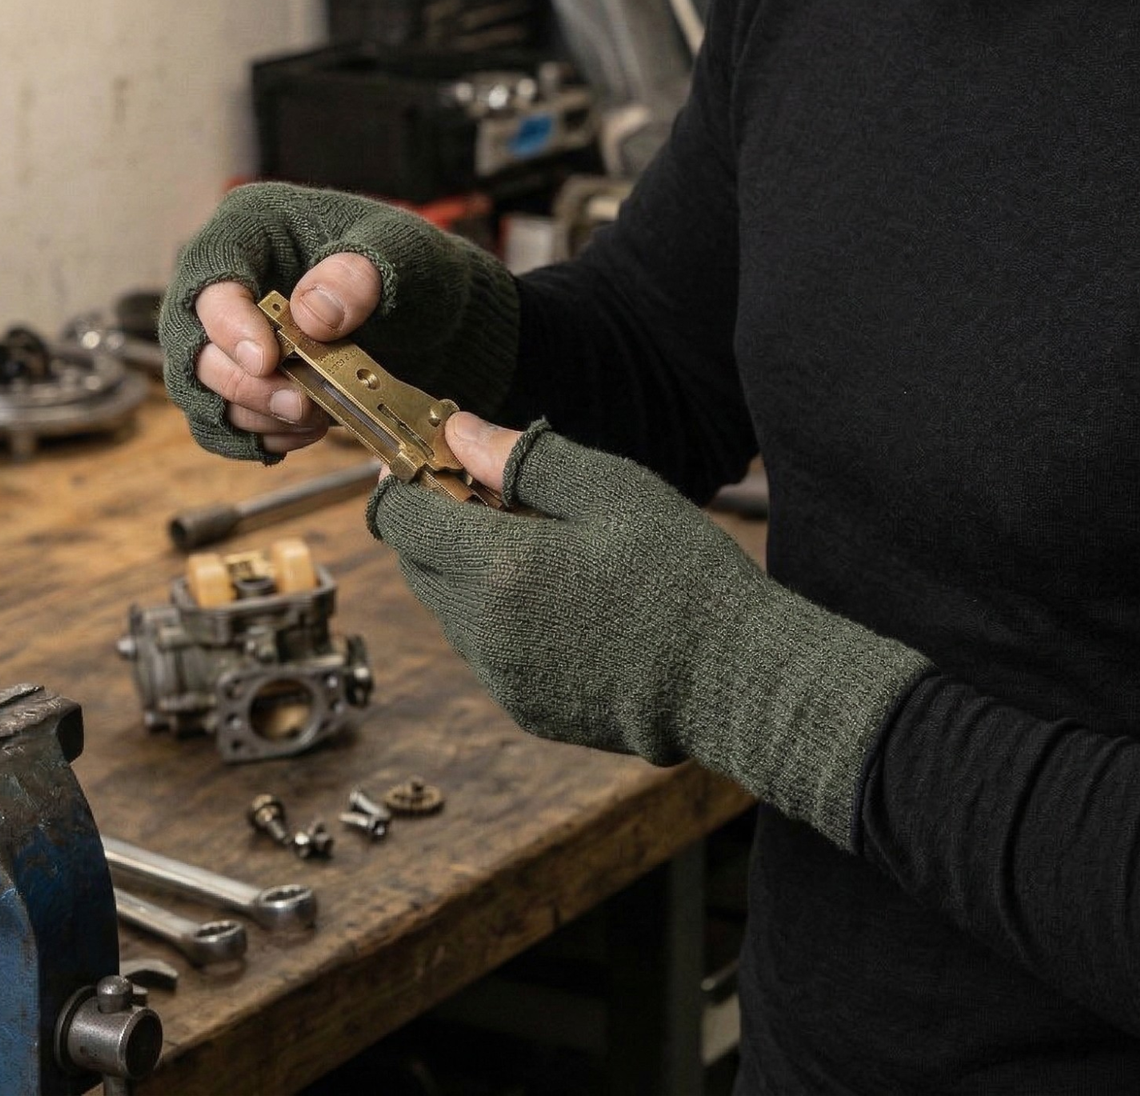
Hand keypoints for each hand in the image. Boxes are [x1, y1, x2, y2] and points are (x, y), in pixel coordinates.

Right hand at [159, 183, 520, 464]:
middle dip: (241, 382)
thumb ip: (357, 275)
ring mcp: (230, 334)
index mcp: (250, 226)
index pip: (210, 275)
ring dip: (253, 415)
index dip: (226, 322)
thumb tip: (310, 315)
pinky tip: (307, 431)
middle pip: (193, 341)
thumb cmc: (410, 262)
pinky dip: (262, 436)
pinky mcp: (245, 378)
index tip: (267, 360)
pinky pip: (226, 421)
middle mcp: (227, 279)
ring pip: (203, 388)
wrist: (430, 310)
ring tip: (313, 418)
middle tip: (298, 403)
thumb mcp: (400, 251)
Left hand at [368, 414, 932, 849]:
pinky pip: (483, 648)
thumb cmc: (684, 575)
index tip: (426, 458)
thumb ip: (524, 459)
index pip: (402, 521)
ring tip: (534, 541)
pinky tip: (556, 594)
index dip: (403, 483)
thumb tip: (458, 431)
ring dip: (465, 570)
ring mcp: (503, 678)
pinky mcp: (525, 708)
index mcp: (501, 570)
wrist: (736, 680)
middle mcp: (486, 632)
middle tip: (486, 492)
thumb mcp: (612, 491)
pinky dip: (495, 614)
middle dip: (434, 524)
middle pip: (417, 565)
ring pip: (447, 608)